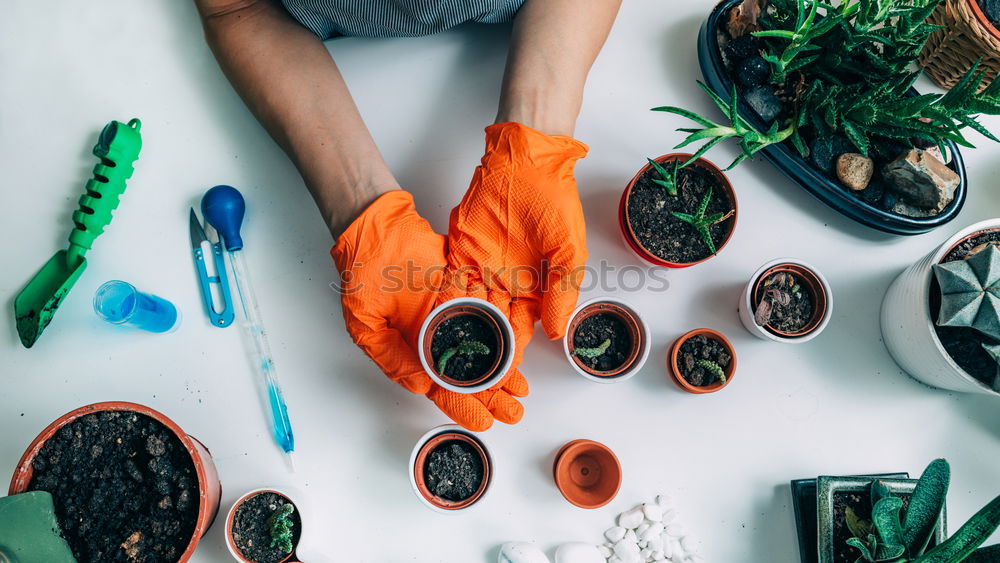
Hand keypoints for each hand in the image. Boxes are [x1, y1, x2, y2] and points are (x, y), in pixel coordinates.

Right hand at [332, 190, 534, 430]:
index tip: (483, 421)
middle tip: (514, 411)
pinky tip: (520, 345)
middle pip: (469, 372)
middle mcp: (435, 334)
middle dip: (492, 394)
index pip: (440, 386)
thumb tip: (419, 386)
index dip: (461, 406)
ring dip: (503, 367)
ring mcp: (453, 311)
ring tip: (521, 386)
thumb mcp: (366, 324)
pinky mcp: (466, 287)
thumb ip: (392, 357)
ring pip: (484, 346)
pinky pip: (490, 310)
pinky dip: (505, 327)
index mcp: (411, 348)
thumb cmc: (361, 272)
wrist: (376, 225)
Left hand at [440, 121, 589, 403]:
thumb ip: (563, 291)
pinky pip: (449, 285)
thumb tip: (558, 332)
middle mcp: (506, 284)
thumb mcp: (569, 248)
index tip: (506, 379)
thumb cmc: (554, 200)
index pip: (522, 329)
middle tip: (472, 381)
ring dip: (459, 336)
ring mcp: (481, 270)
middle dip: (483, 354)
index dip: (514, 354)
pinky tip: (434, 329)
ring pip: (468, 311)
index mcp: (535, 287)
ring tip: (449, 364)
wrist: (525, 161)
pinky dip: (442, 307)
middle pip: (491, 327)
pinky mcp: (458, 254)